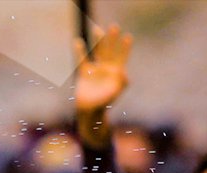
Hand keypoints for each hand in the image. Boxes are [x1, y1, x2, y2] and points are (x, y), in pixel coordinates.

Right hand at [73, 24, 131, 147]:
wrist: (90, 112)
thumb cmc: (103, 104)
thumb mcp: (114, 94)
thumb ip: (120, 84)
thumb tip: (125, 74)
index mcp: (116, 74)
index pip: (121, 58)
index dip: (125, 48)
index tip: (128, 37)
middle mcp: (107, 70)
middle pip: (110, 51)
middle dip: (112, 39)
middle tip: (114, 26)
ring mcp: (96, 70)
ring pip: (97, 52)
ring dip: (98, 40)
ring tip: (97, 28)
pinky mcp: (85, 73)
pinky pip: (82, 59)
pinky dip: (80, 51)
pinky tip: (77, 41)